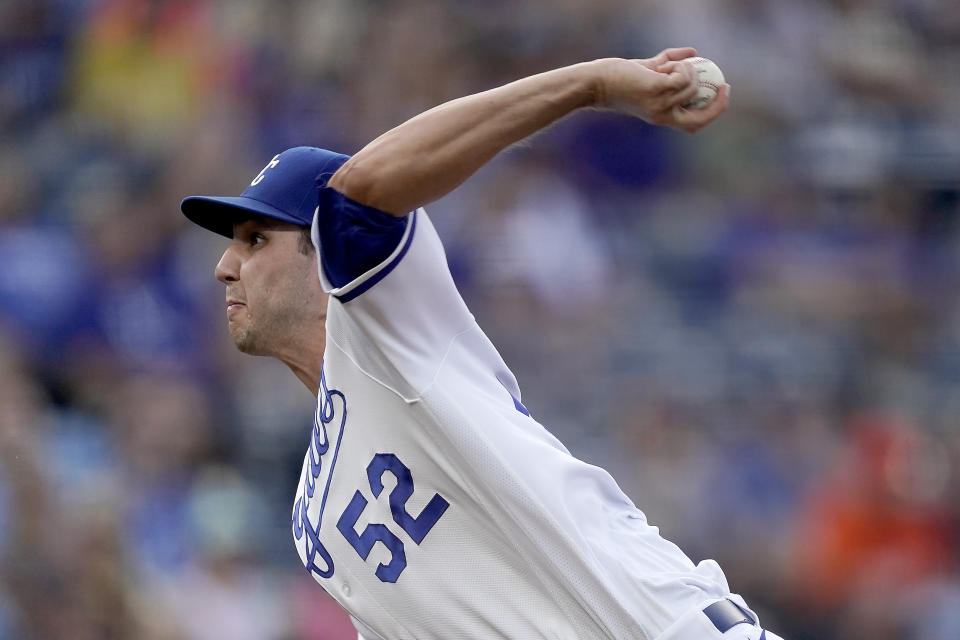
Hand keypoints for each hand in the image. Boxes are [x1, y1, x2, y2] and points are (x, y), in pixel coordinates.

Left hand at [596, 48, 729, 132]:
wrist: (596, 83)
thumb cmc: (618, 78)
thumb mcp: (648, 71)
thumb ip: (669, 63)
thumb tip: (694, 52)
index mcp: (663, 117)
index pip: (695, 124)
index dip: (713, 111)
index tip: (722, 92)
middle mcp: (663, 115)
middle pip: (700, 118)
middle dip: (718, 104)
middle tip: (723, 84)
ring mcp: (660, 104)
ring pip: (691, 87)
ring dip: (687, 70)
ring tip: (666, 65)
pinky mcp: (656, 90)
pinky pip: (682, 76)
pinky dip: (679, 65)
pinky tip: (663, 63)